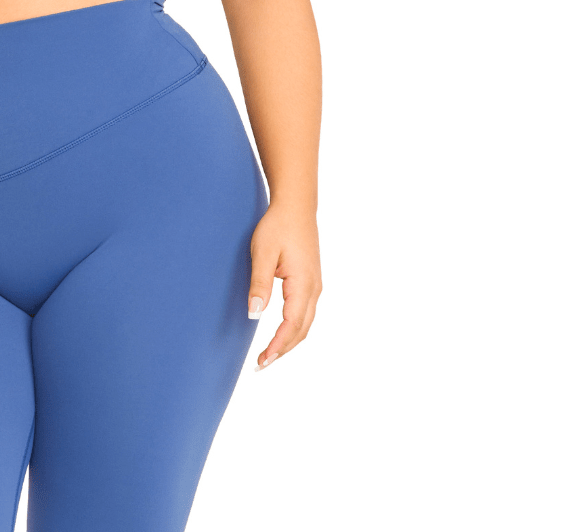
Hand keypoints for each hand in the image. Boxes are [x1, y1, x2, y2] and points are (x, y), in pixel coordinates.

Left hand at [247, 202, 321, 369]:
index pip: (291, 325)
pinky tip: (281, 332)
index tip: (261, 361)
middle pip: (301, 330)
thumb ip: (259, 284)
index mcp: (303, 284)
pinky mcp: (311, 281)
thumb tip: (254, 315)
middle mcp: (314, 289)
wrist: (296, 206)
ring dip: (289, 341)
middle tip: (261, 365)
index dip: (277, 346)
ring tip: (269, 354)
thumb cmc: (277, 226)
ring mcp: (315, 285)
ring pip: (305, 323)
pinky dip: (294, 329)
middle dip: (282, 350)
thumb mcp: (262, 252)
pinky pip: (305, 313)